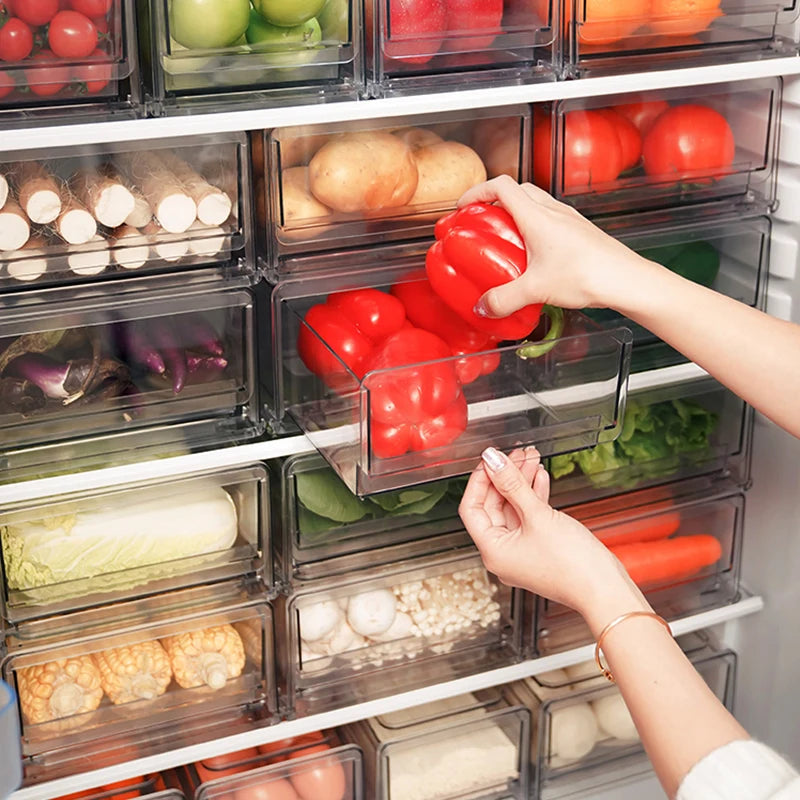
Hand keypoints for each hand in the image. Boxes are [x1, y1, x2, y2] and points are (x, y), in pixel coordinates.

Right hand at [457, 176, 658, 319]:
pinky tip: (533, 255)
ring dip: (516, 214)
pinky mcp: (580, 232)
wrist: (626, 280)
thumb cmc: (588, 274)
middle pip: (518, 190)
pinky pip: (551, 220)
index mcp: (537, 215)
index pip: (501, 185)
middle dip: (495, 202)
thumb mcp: (536, 289)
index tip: (464, 206)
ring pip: (536, 203)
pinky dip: (535, 228)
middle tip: (482, 222)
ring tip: (505, 240)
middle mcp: (553, 211)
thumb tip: (483, 306)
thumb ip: (504, 299)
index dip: (478, 191)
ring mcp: (569, 220)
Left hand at [459, 445, 648, 628]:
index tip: (490, 460)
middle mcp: (503, 553)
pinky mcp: (540, 548)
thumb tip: (492, 461)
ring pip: (514, 509)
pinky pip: (529, 517)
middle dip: (505, 477)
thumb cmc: (573, 566)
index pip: (471, 508)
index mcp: (492, 551)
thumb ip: (513, 484)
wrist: (606, 589)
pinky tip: (540, 478)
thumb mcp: (538, 516)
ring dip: (522, 483)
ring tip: (531, 459)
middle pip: (493, 506)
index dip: (480, 480)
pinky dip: (533, 496)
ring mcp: (522, 551)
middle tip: (516, 455)